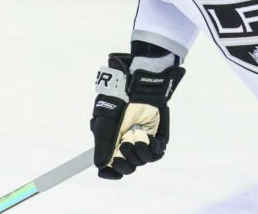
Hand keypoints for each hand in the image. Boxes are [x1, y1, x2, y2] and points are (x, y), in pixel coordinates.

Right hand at [90, 53, 184, 178]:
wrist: (138, 85)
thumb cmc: (118, 101)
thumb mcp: (105, 123)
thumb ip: (103, 145)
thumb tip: (100, 166)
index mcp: (111, 142)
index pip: (111, 166)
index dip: (111, 172)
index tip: (112, 172)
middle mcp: (126, 143)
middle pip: (127, 167)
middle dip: (125, 162)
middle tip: (123, 146)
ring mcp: (142, 140)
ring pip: (142, 161)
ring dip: (139, 154)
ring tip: (135, 137)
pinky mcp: (157, 136)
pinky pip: (156, 152)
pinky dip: (152, 149)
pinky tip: (147, 138)